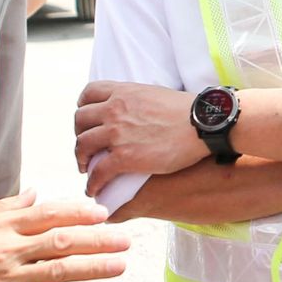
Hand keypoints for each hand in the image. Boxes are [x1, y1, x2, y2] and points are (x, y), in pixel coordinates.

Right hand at [0, 188, 130, 281]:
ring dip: (94, 268)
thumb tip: (36, 192)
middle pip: (61, 241)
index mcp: (1, 226)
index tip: (102, 213)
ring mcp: (7, 280)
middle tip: (124, 238)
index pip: (48, 214)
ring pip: (59, 271)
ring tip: (120, 265)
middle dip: (97, 239)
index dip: (79, 213)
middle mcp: (7, 250)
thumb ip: (6, 207)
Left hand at [72, 81, 201, 196]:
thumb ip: (135, 100)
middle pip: (80, 120)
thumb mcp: (154, 93)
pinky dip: (92, 183)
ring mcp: (117, 133)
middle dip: (80, 135)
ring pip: (83, 146)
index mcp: (122, 92)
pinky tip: (94, 189)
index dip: (83, 108)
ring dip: (81, 159)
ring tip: (86, 170)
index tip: (87, 122)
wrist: (202, 124)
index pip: (88, 94)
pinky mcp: (124, 156)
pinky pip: (98, 172)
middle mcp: (114, 109)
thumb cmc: (186, 111)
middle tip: (87, 149)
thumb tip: (132, 110)